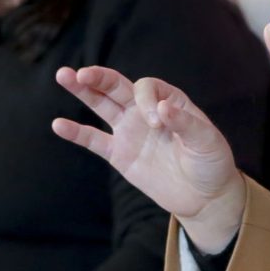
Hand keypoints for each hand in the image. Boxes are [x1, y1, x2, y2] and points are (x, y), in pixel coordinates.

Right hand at [54, 67, 247, 252]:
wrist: (204, 196)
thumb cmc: (211, 164)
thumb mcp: (207, 142)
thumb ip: (185, 124)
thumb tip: (161, 108)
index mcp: (168, 101)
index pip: (146, 88)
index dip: (146, 100)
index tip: (158, 122)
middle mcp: (145, 111)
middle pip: (116, 86)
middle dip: (99, 78)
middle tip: (81, 73)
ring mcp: (130, 131)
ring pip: (101, 105)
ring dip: (82, 91)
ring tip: (63, 75)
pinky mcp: (120, 154)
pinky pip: (94, 140)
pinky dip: (77, 133)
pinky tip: (58, 125)